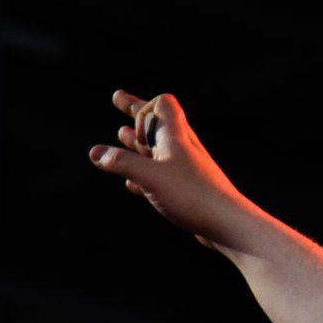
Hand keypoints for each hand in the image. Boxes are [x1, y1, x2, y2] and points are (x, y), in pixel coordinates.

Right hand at [87, 90, 259, 250]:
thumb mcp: (150, 176)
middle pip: (156, 123)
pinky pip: (161, 177)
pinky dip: (145, 175)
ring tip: (121, 135)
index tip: (136, 135)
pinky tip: (132, 183)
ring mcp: (185, 170)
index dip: (143, 110)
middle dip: (133, 112)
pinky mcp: (187, 191)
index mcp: (176, 137)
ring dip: (137, 144)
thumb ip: (122, 162)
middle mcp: (182, 148)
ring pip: (157, 151)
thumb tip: (95, 152)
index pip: (162, 103)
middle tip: (117, 97)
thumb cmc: (192, 195)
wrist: (228, 224)